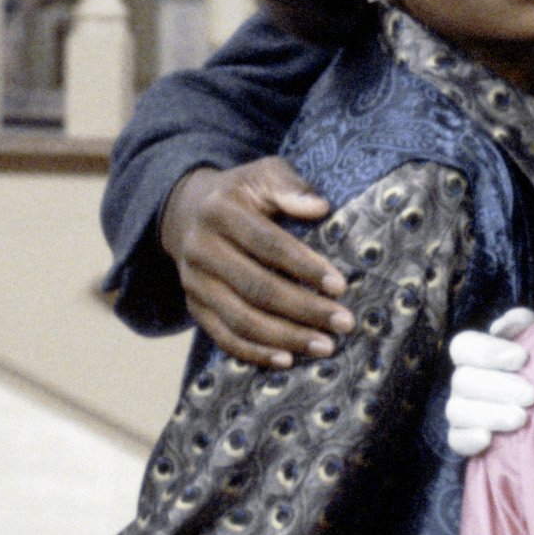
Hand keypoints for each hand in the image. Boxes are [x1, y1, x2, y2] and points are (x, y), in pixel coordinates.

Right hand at [160, 160, 348, 368]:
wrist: (188, 213)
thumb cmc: (243, 194)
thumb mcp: (263, 175)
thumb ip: (290, 186)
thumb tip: (319, 207)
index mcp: (221, 212)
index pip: (268, 244)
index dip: (304, 266)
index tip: (340, 285)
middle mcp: (201, 249)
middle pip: (256, 288)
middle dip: (304, 309)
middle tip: (344, 323)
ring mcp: (194, 283)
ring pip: (241, 319)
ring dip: (286, 337)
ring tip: (325, 346)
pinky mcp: (194, 307)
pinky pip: (223, 337)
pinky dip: (255, 353)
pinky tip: (287, 360)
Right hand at [446, 307, 533, 457]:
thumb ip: (525, 326)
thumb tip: (503, 325)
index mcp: (477, 354)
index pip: (463, 346)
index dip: (487, 351)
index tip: (522, 357)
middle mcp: (464, 382)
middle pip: (462, 381)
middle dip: (498, 387)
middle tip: (531, 395)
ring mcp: (461, 411)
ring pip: (456, 410)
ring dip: (489, 414)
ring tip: (521, 419)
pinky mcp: (465, 440)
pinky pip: (455, 440)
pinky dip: (468, 440)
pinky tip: (488, 439)